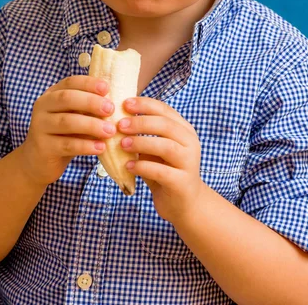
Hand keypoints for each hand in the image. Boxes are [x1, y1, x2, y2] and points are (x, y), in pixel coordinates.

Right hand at [18, 76, 115, 186]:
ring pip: (67, 122)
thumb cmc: (63, 135)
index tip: (107, 88)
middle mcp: (42, 107)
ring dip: (92, 125)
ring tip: (110, 131)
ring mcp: (40, 127)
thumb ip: (89, 108)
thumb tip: (117, 101)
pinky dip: (86, 146)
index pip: (70, 82)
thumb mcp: (75, 117)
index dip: (88, 83)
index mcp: (52, 95)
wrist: (38, 161)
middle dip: (91, 102)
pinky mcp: (43, 147)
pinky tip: (101, 147)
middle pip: (67, 98)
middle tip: (111, 109)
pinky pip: (67, 144)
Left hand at [118, 97, 205, 223]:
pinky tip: (128, 166)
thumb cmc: (165, 171)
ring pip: (165, 146)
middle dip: (140, 123)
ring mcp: (189, 162)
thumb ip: (144, 134)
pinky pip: (160, 171)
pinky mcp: (182, 182)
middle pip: (166, 125)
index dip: (145, 104)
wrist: (184, 204)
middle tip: (120, 125)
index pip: (165, 110)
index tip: (124, 103)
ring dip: (141, 143)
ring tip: (122, 144)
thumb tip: (117, 117)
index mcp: (184, 130)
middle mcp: (190, 143)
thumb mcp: (156, 149)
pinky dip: (142, 167)